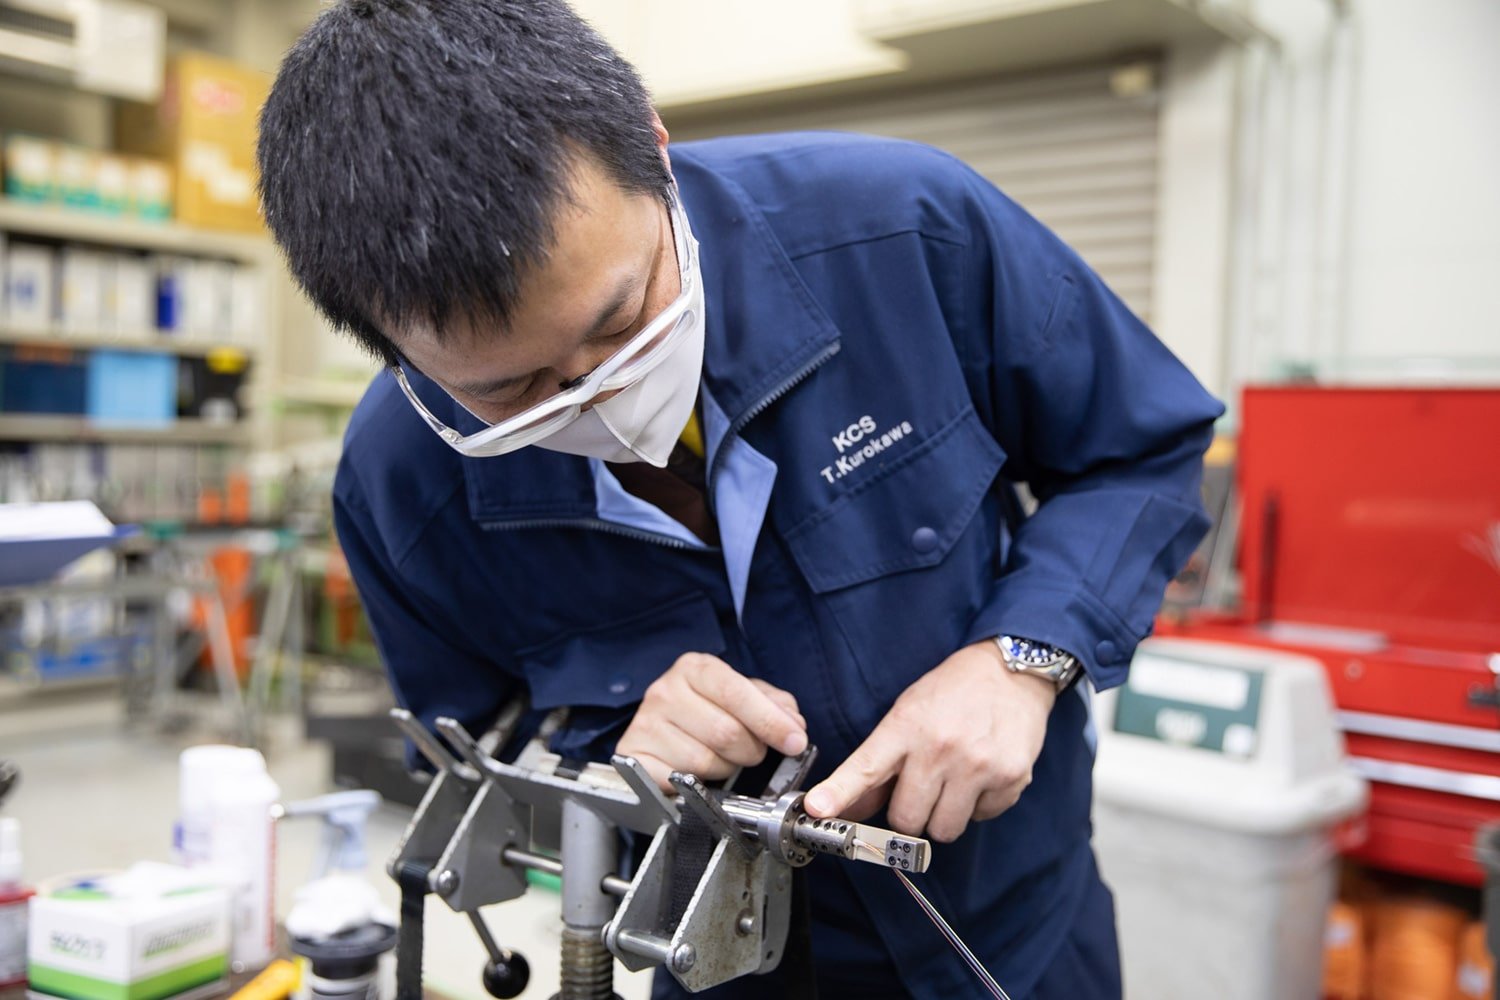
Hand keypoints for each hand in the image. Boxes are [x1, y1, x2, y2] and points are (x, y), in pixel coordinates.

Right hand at [618, 652, 807, 789]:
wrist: (658, 733)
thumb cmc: (706, 712)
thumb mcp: (742, 696)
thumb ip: (774, 705)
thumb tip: (795, 725)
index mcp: (694, 668)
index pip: (735, 692)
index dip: (770, 720)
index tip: (795, 741)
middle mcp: (665, 691)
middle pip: (726, 732)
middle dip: (752, 750)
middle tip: (754, 752)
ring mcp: (645, 724)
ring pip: (706, 761)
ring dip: (727, 768)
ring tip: (723, 758)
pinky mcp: (634, 756)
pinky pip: (681, 780)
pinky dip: (699, 783)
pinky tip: (699, 771)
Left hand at [803, 640, 1055, 841]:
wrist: (1011, 671)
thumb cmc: (951, 692)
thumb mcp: (907, 714)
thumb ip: (879, 765)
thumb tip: (845, 808)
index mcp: (907, 727)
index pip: (866, 768)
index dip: (839, 792)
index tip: (816, 809)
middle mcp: (941, 748)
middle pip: (906, 819)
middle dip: (908, 813)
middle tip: (919, 789)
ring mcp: (978, 766)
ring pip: (943, 830)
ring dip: (942, 815)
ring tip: (952, 782)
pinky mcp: (1011, 778)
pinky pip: (981, 818)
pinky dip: (977, 805)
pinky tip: (981, 775)